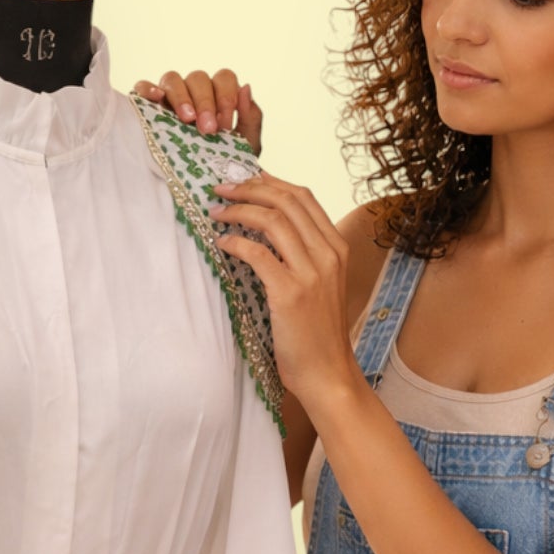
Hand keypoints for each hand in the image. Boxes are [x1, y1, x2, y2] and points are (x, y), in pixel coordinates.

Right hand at [130, 68, 262, 154]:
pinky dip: (147, 89)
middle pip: (198, 78)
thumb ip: (251, 118)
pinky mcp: (147, 106)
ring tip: (186, 120)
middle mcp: (193, 91)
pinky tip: (156, 99)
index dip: (226, 96)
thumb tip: (246, 87)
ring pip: (172, 79)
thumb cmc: (224, 164)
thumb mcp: (245, 146)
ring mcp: (169, 97)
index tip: (226, 125)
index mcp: (218, 95)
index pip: (223, 79)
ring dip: (181, 96)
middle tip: (208, 129)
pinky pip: (143, 87)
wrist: (202, 189)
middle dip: (205, 102)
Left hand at [212, 175, 361, 413]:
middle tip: (222, 188)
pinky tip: (221, 243)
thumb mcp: (321, 285)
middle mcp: (328, 254)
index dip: (270, 182)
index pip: (304, 196)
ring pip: (272, 220)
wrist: (328, 374)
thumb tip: (268, 230)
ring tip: (216, 212)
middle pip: (287, 200)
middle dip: (249, 187)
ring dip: (238, 210)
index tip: (244, 180)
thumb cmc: (317, 334)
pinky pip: (257, 253)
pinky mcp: (289, 293)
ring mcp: (311, 273)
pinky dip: (235, 242)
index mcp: (337, 248)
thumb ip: (304, 256)